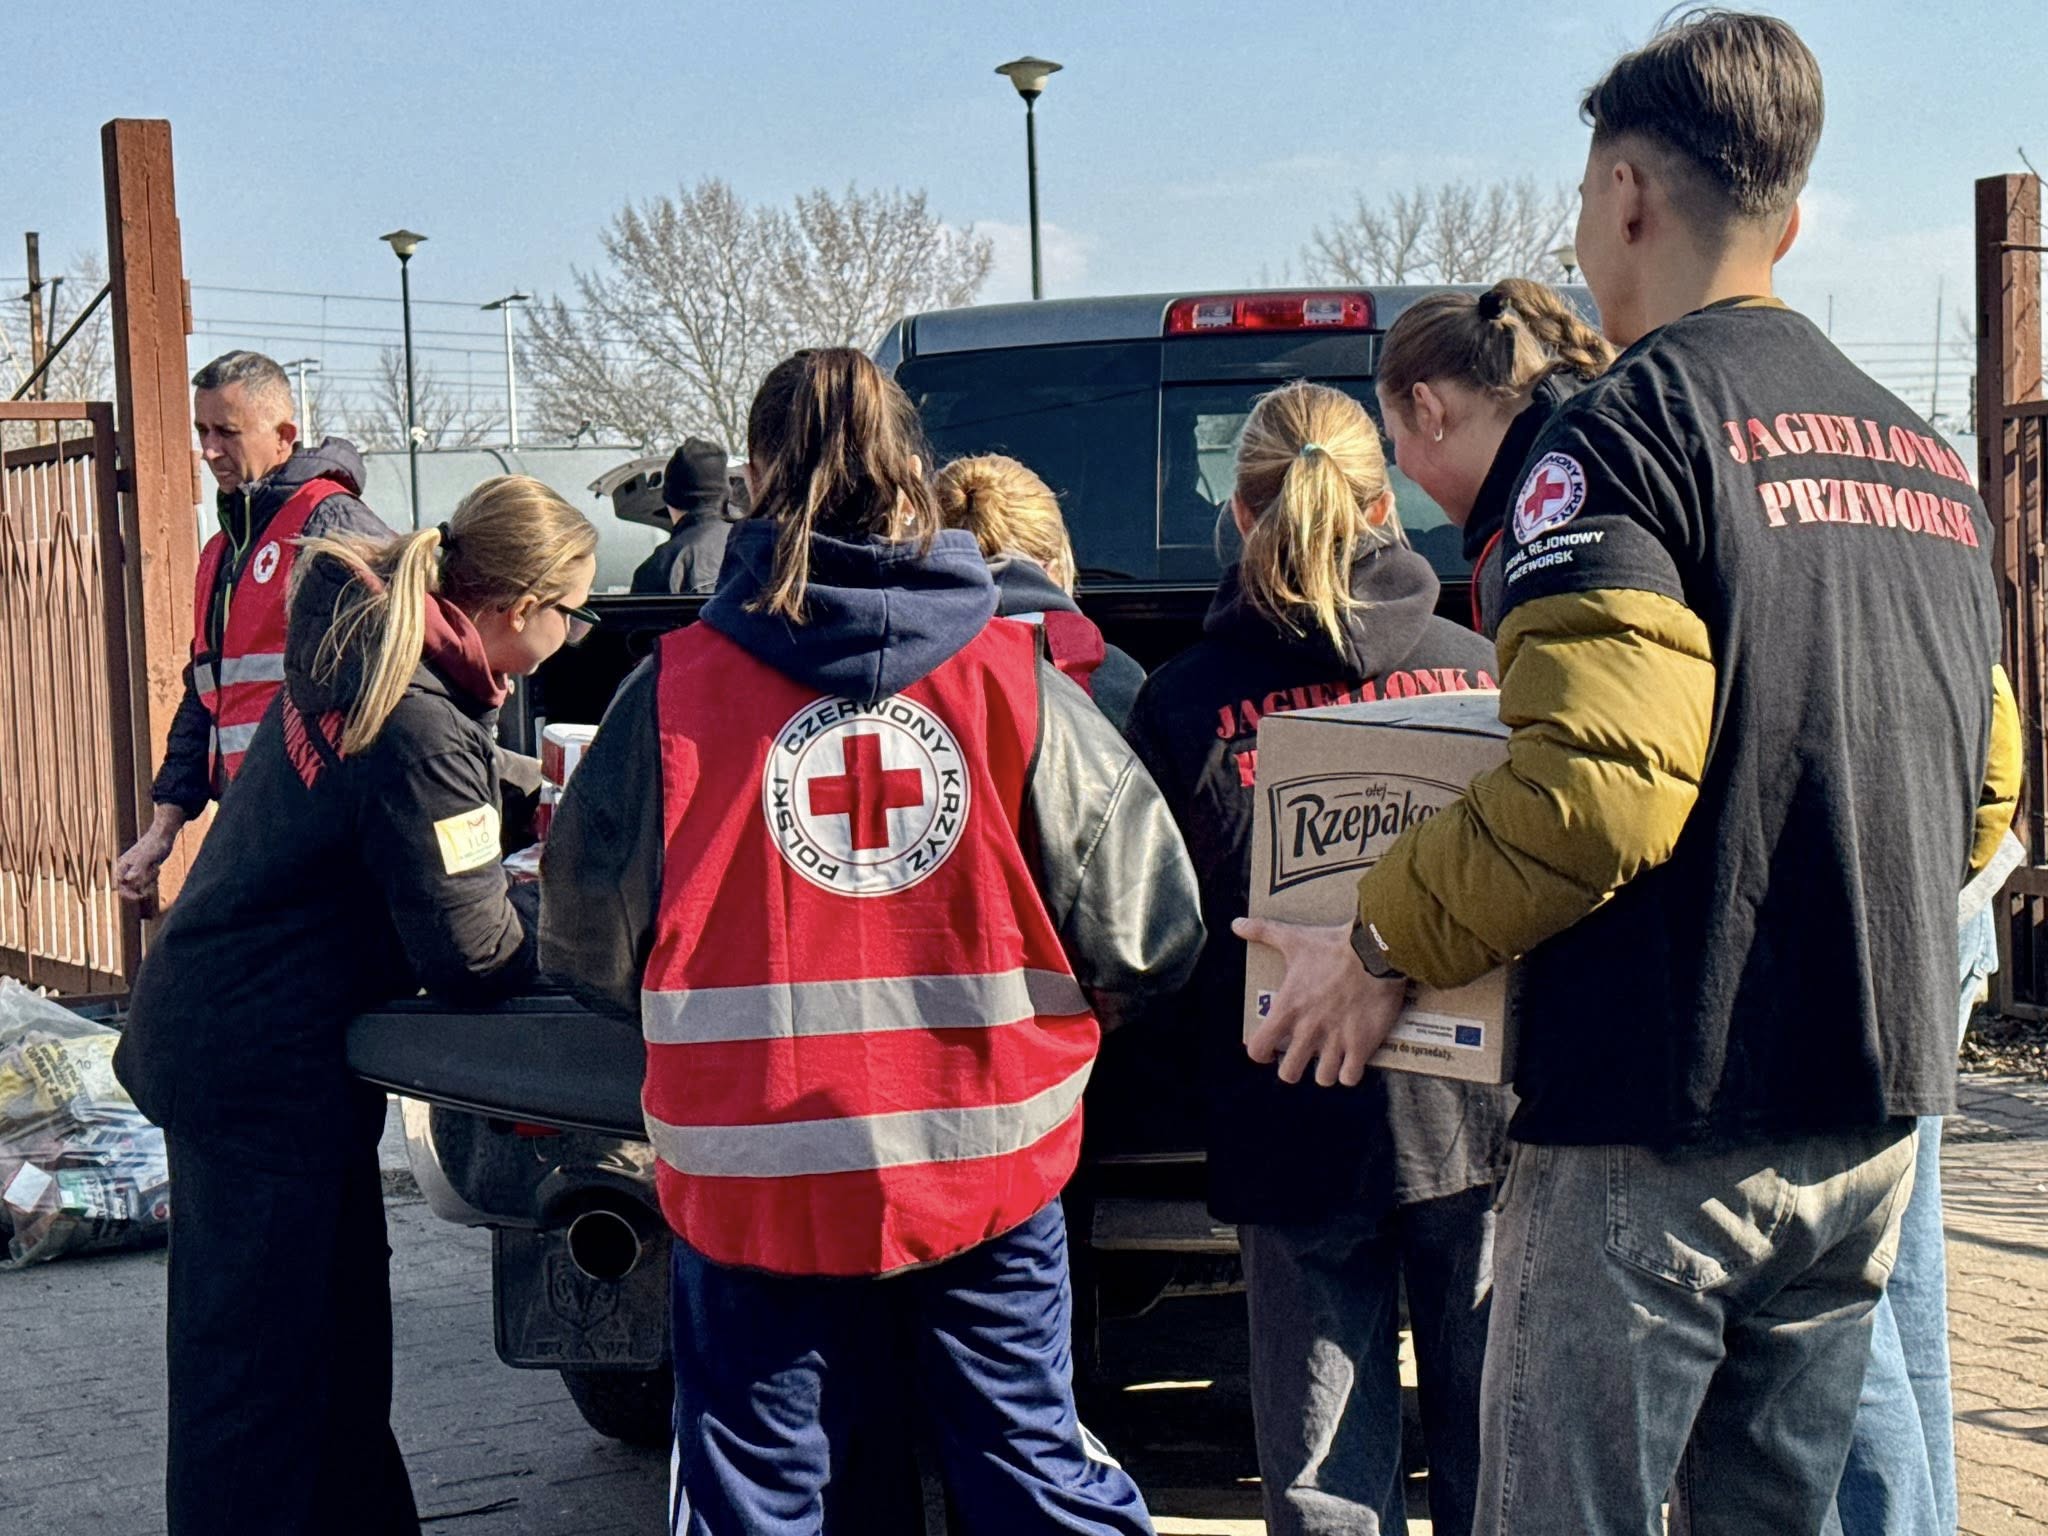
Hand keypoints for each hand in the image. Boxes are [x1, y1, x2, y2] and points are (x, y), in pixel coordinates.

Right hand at [114, 809, 185, 905]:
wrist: (163, 835)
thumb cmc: (154, 844)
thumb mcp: (147, 857)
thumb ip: (138, 868)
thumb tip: (128, 879)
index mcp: (123, 865)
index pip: (119, 885)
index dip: (128, 893)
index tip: (141, 895)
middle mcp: (127, 867)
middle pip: (129, 886)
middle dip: (141, 887)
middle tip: (151, 884)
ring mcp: (136, 868)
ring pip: (139, 883)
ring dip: (148, 881)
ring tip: (156, 869)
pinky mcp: (145, 867)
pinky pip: (146, 879)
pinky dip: (152, 878)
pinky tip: (158, 868)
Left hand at [1234, 916, 1409, 1087]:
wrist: (1376, 951)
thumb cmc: (1333, 946)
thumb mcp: (1294, 939)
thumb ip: (1263, 932)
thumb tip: (1236, 923)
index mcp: (1288, 1009)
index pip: (1259, 1048)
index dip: (1261, 1053)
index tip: (1270, 1050)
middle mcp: (1308, 1030)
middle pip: (1289, 1074)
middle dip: (1293, 1068)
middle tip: (1303, 1055)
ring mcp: (1335, 1040)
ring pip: (1322, 1079)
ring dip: (1325, 1071)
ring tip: (1330, 1058)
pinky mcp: (1362, 1045)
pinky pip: (1350, 1078)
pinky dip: (1350, 1072)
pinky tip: (1352, 1058)